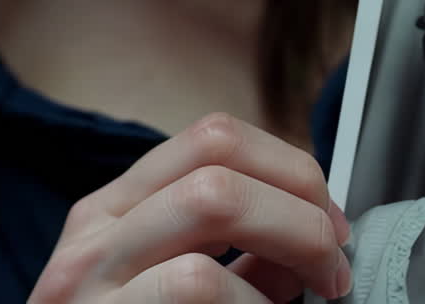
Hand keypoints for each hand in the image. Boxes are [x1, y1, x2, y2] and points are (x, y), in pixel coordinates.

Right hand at [27, 113, 352, 302]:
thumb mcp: (166, 289)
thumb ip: (227, 256)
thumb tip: (312, 234)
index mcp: (113, 213)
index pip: (212, 137)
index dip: (289, 167)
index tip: (329, 218)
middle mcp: (94, 234)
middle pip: (219, 157)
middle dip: (301, 201)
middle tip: (333, 260)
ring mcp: (91, 279)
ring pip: (213, 201)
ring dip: (293, 241)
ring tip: (314, 291)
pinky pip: (201, 282)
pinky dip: (253, 302)